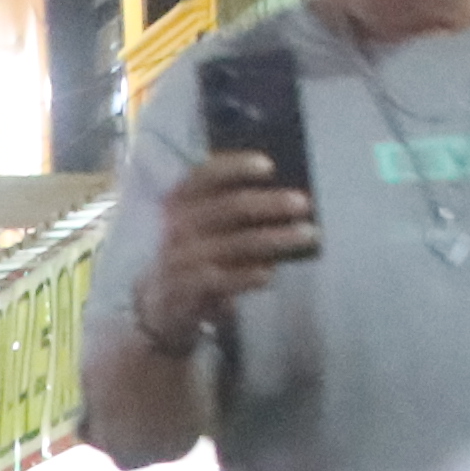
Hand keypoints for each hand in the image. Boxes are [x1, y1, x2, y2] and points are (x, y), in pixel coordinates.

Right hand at [137, 156, 316, 350]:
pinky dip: (251, 275)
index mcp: (181, 201)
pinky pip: (226, 280)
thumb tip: (285, 197)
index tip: (269, 166)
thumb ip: (234, 209)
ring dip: (277, 238)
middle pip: (230, 207)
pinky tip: (271, 274)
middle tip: (304, 203)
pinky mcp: (188, 289)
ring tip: (308, 234)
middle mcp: (178, 225)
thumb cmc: (195, 254)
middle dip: (271, 203)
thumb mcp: (203, 226)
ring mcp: (182, 258)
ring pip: (237, 243)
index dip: (236, 167)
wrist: (161, 304)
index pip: (205, 175)